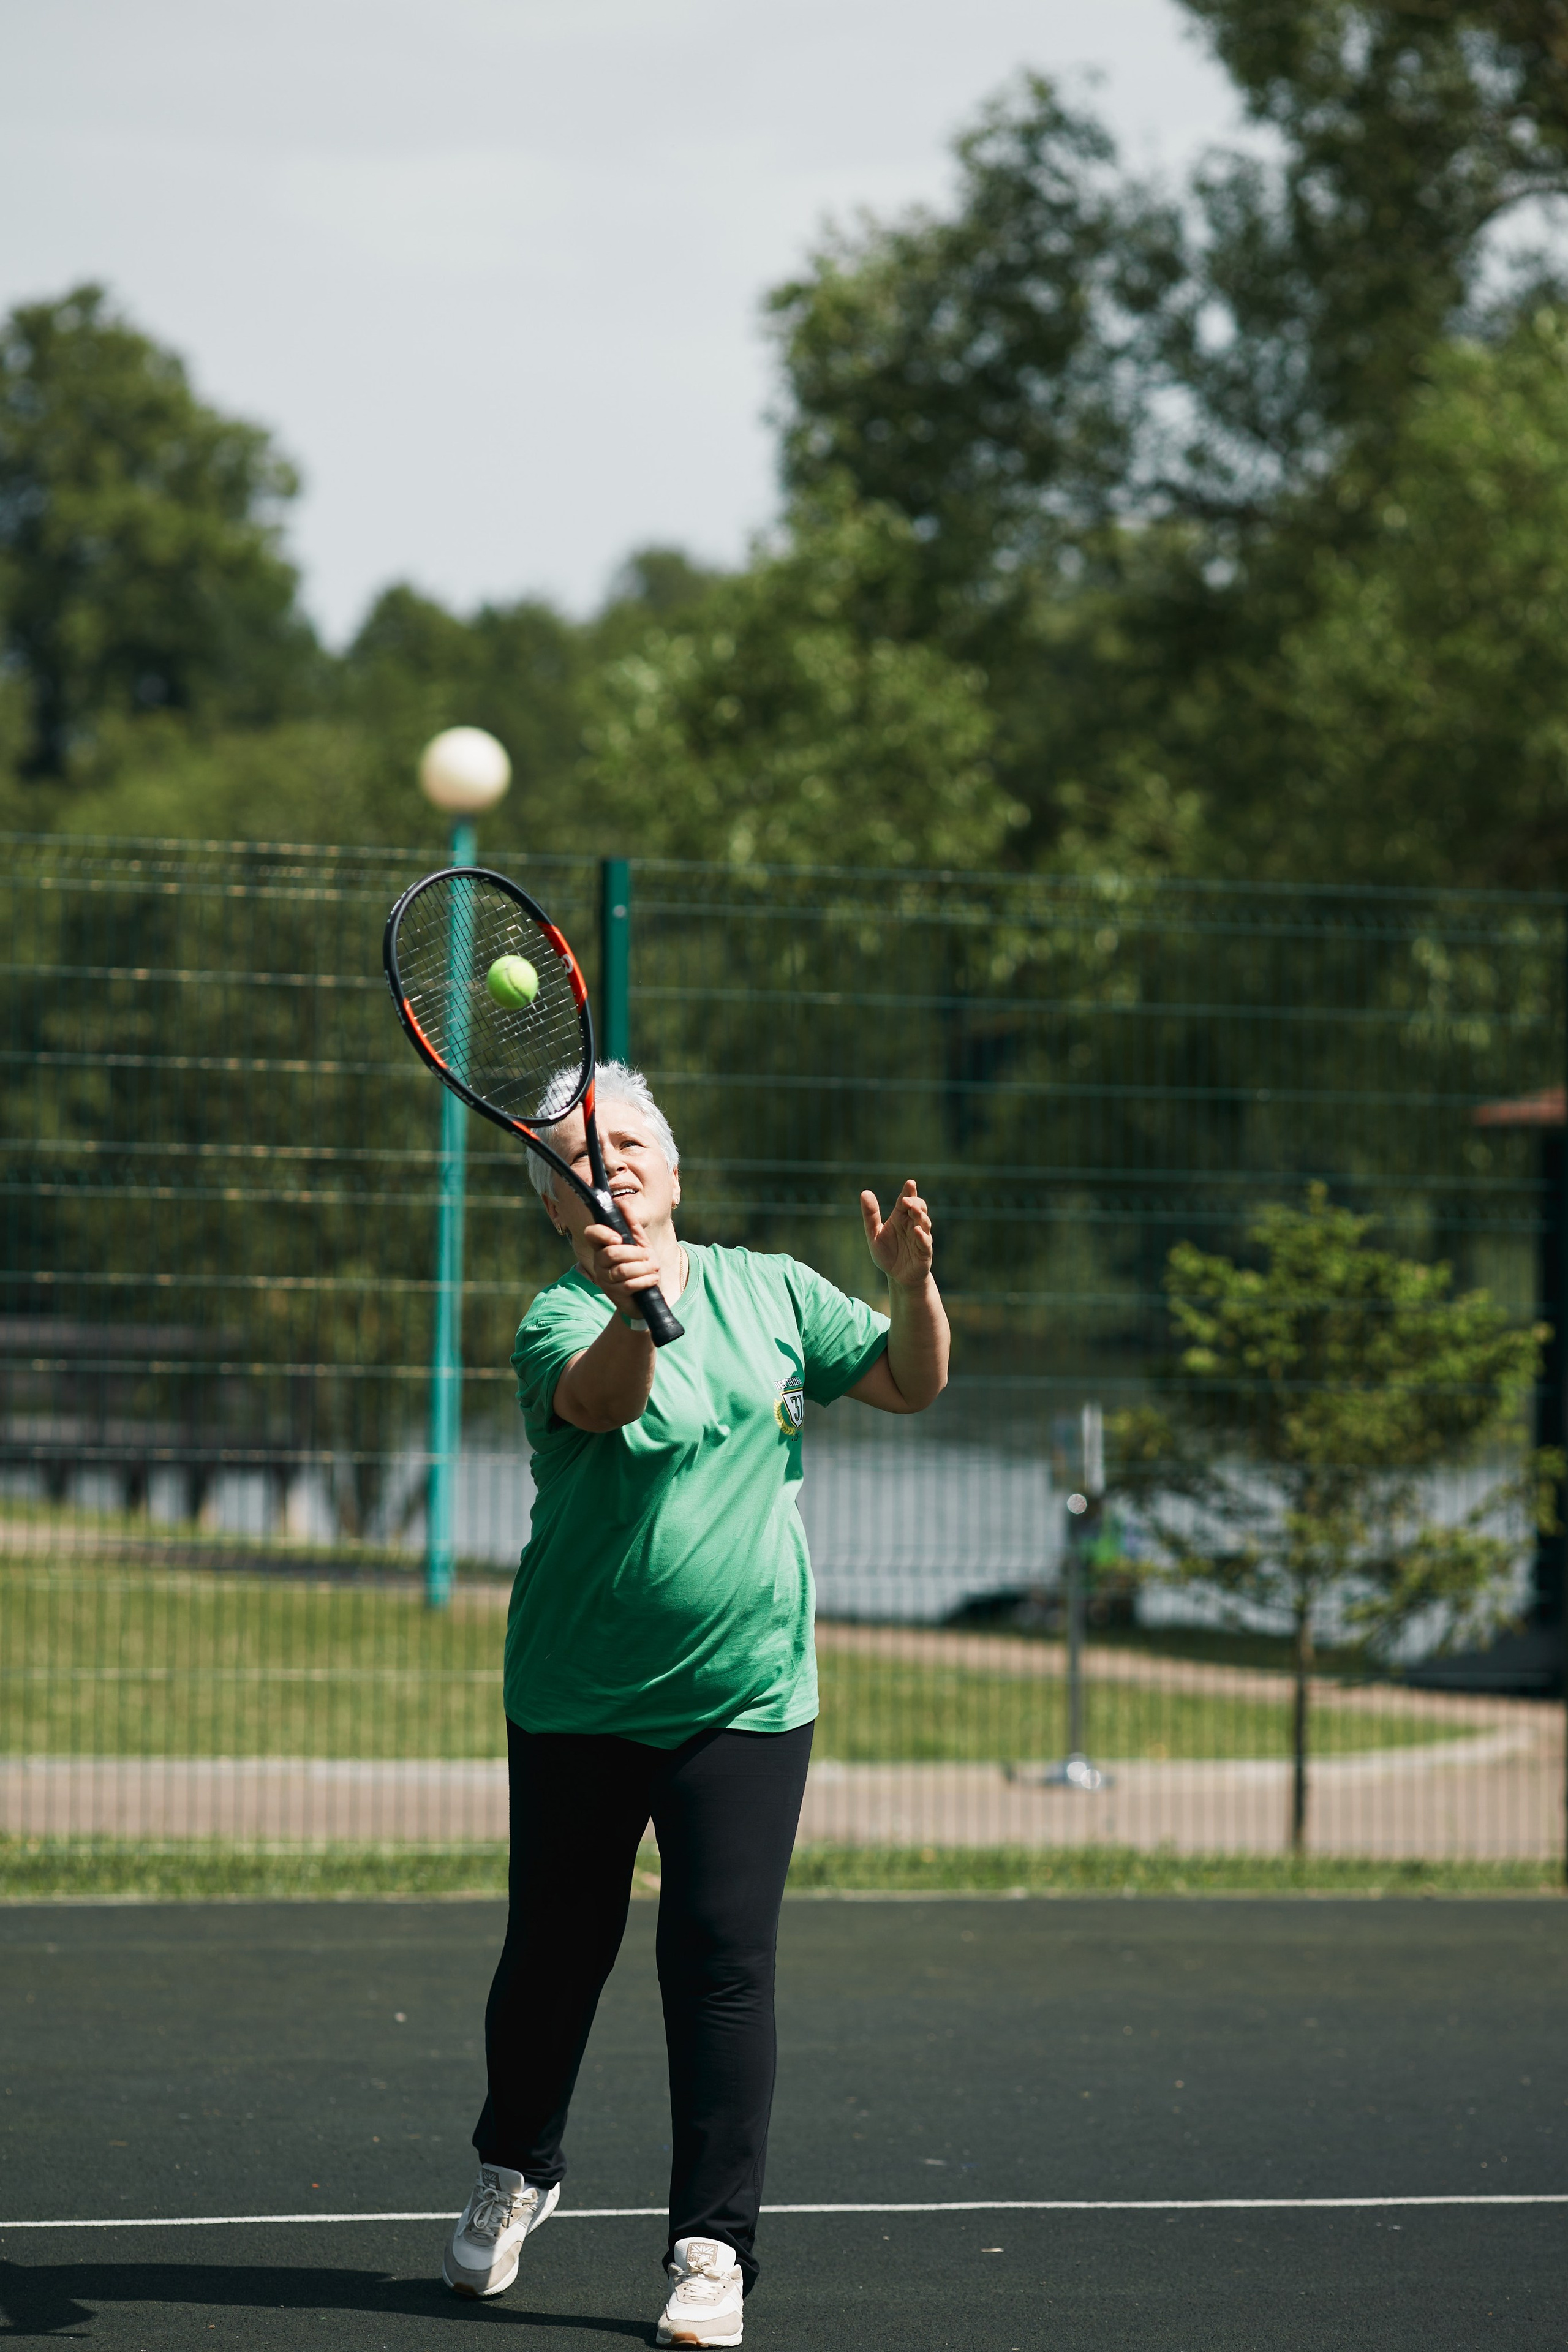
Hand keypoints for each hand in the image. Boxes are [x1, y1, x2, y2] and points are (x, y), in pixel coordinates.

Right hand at [581, 1209, 660, 1323]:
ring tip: (654, 1267)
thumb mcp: (639, 1241)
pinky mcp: (614, 1295)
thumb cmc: (640, 1263)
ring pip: (621, 1270)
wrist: (647, 1291)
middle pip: (611, 1253)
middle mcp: (599, 1262)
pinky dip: (645, 1280)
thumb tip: (622, 1203)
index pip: (591, 1233)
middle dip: (635, 1253)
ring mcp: (604, 1279)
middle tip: (648, 1255)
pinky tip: (653, 1278)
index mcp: (602, 1245)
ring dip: (643, 1268)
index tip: (619, 1237)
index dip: (603, 1233)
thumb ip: (631, 1223)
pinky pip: (628, 1285)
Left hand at [860, 1179, 933, 1289]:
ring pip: (924, 1223)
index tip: (910, 1183)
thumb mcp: (874, 1234)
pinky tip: (916, 1231)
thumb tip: (864, 1192)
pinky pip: (925, 1242)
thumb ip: (870, 1216)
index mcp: (900, 1218)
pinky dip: (921, 1236)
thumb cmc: (888, 1253)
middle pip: (919, 1208)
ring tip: (912, 1209)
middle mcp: (912, 1224)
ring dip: (920, 1215)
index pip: (906, 1201)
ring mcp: (921, 1237)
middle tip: (907, 1200)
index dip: (909, 1192)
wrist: (897, 1277)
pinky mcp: (925, 1252)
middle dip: (915, 1202)